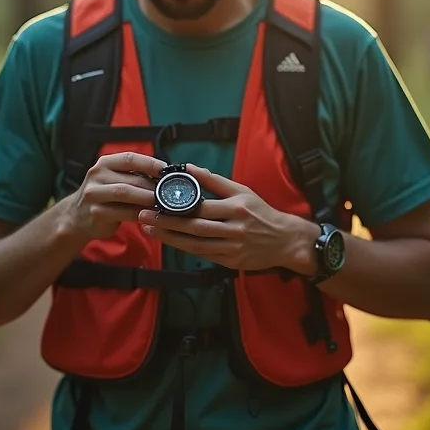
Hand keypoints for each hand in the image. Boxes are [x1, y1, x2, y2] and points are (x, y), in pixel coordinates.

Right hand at [68, 152, 165, 240]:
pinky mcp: (97, 213)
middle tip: (171, 193)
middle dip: (154, 186)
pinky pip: (124, 212)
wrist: (76, 217)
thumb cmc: (103, 196)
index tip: (169, 171)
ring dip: (148, 198)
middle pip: (132, 178)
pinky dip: (141, 214)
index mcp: (104, 163)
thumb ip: (133, 176)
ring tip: (164, 203)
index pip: (131, 158)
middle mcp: (97, 175)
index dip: (151, 164)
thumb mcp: (113, 179)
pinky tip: (151, 216)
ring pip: (127, 194)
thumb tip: (165, 177)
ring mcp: (95, 194)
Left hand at [138, 165, 318, 272]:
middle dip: (167, 223)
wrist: (285, 240)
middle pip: (195, 227)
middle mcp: (234, 228)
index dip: (177, 206)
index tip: (156, 200)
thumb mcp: (242, 191)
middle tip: (144, 216)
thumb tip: (190, 168)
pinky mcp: (230, 262)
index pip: (202, 206)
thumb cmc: (262, 212)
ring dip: (170, 238)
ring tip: (150, 230)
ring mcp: (232, 247)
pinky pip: (203, 254)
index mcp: (237, 207)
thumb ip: (215, 181)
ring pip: (195, 244)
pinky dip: (184, 248)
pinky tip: (170, 241)